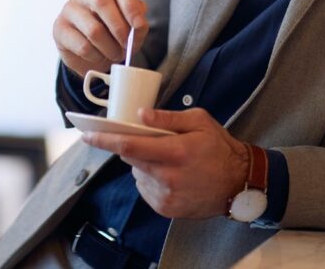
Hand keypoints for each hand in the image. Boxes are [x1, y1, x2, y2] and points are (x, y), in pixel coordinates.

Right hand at [54, 0, 147, 76]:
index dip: (131, 6)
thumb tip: (138, 25)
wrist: (91, 49)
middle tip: (127, 44)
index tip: (139, 25)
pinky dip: (96, 56)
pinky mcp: (59, 28)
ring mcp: (69, 8)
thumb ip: (138, 23)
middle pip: (102, 2)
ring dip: (110, 48)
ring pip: (93, 29)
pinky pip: (82, 46)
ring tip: (116, 54)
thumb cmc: (114, 30)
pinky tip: (99, 56)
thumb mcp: (131, 25)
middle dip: (119, 28)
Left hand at [81, 108, 250, 218]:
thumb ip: (168, 118)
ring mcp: (166, 196)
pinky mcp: (166, 208)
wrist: (238, 183)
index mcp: (176, 151)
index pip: (129, 146)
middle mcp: (168, 176)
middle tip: (147, 141)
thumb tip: (141, 115)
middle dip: (130, 147)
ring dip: (143, 164)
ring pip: (137, 174)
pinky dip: (150, 178)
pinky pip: (146, 189)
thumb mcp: (199, 121)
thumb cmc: (219, 147)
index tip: (86, 135)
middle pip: (131, 160)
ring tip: (167, 159)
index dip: (105, 140)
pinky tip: (170, 174)